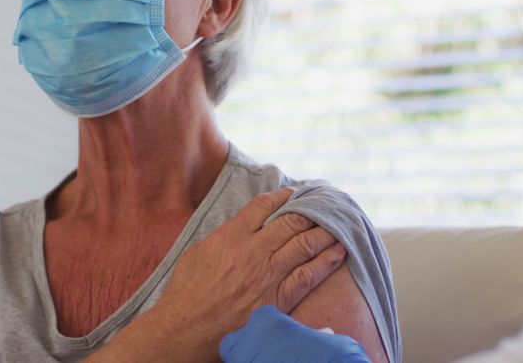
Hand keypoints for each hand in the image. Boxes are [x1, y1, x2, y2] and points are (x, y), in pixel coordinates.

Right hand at [88, 188, 345, 361]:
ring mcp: (267, 276)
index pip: (262, 206)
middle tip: (321, 206)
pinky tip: (338, 251)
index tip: (292, 193)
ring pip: (305, 244)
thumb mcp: (197, 252)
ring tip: (337, 223)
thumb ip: (224, 235)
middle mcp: (253, 252)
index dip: (281, 196)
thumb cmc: (185, 293)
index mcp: (230, 237)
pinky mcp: (277, 301)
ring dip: (324, 231)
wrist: (184, 330)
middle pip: (290, 222)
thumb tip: (244, 225)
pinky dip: (326, 261)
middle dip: (309, 211)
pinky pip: (308, 276)